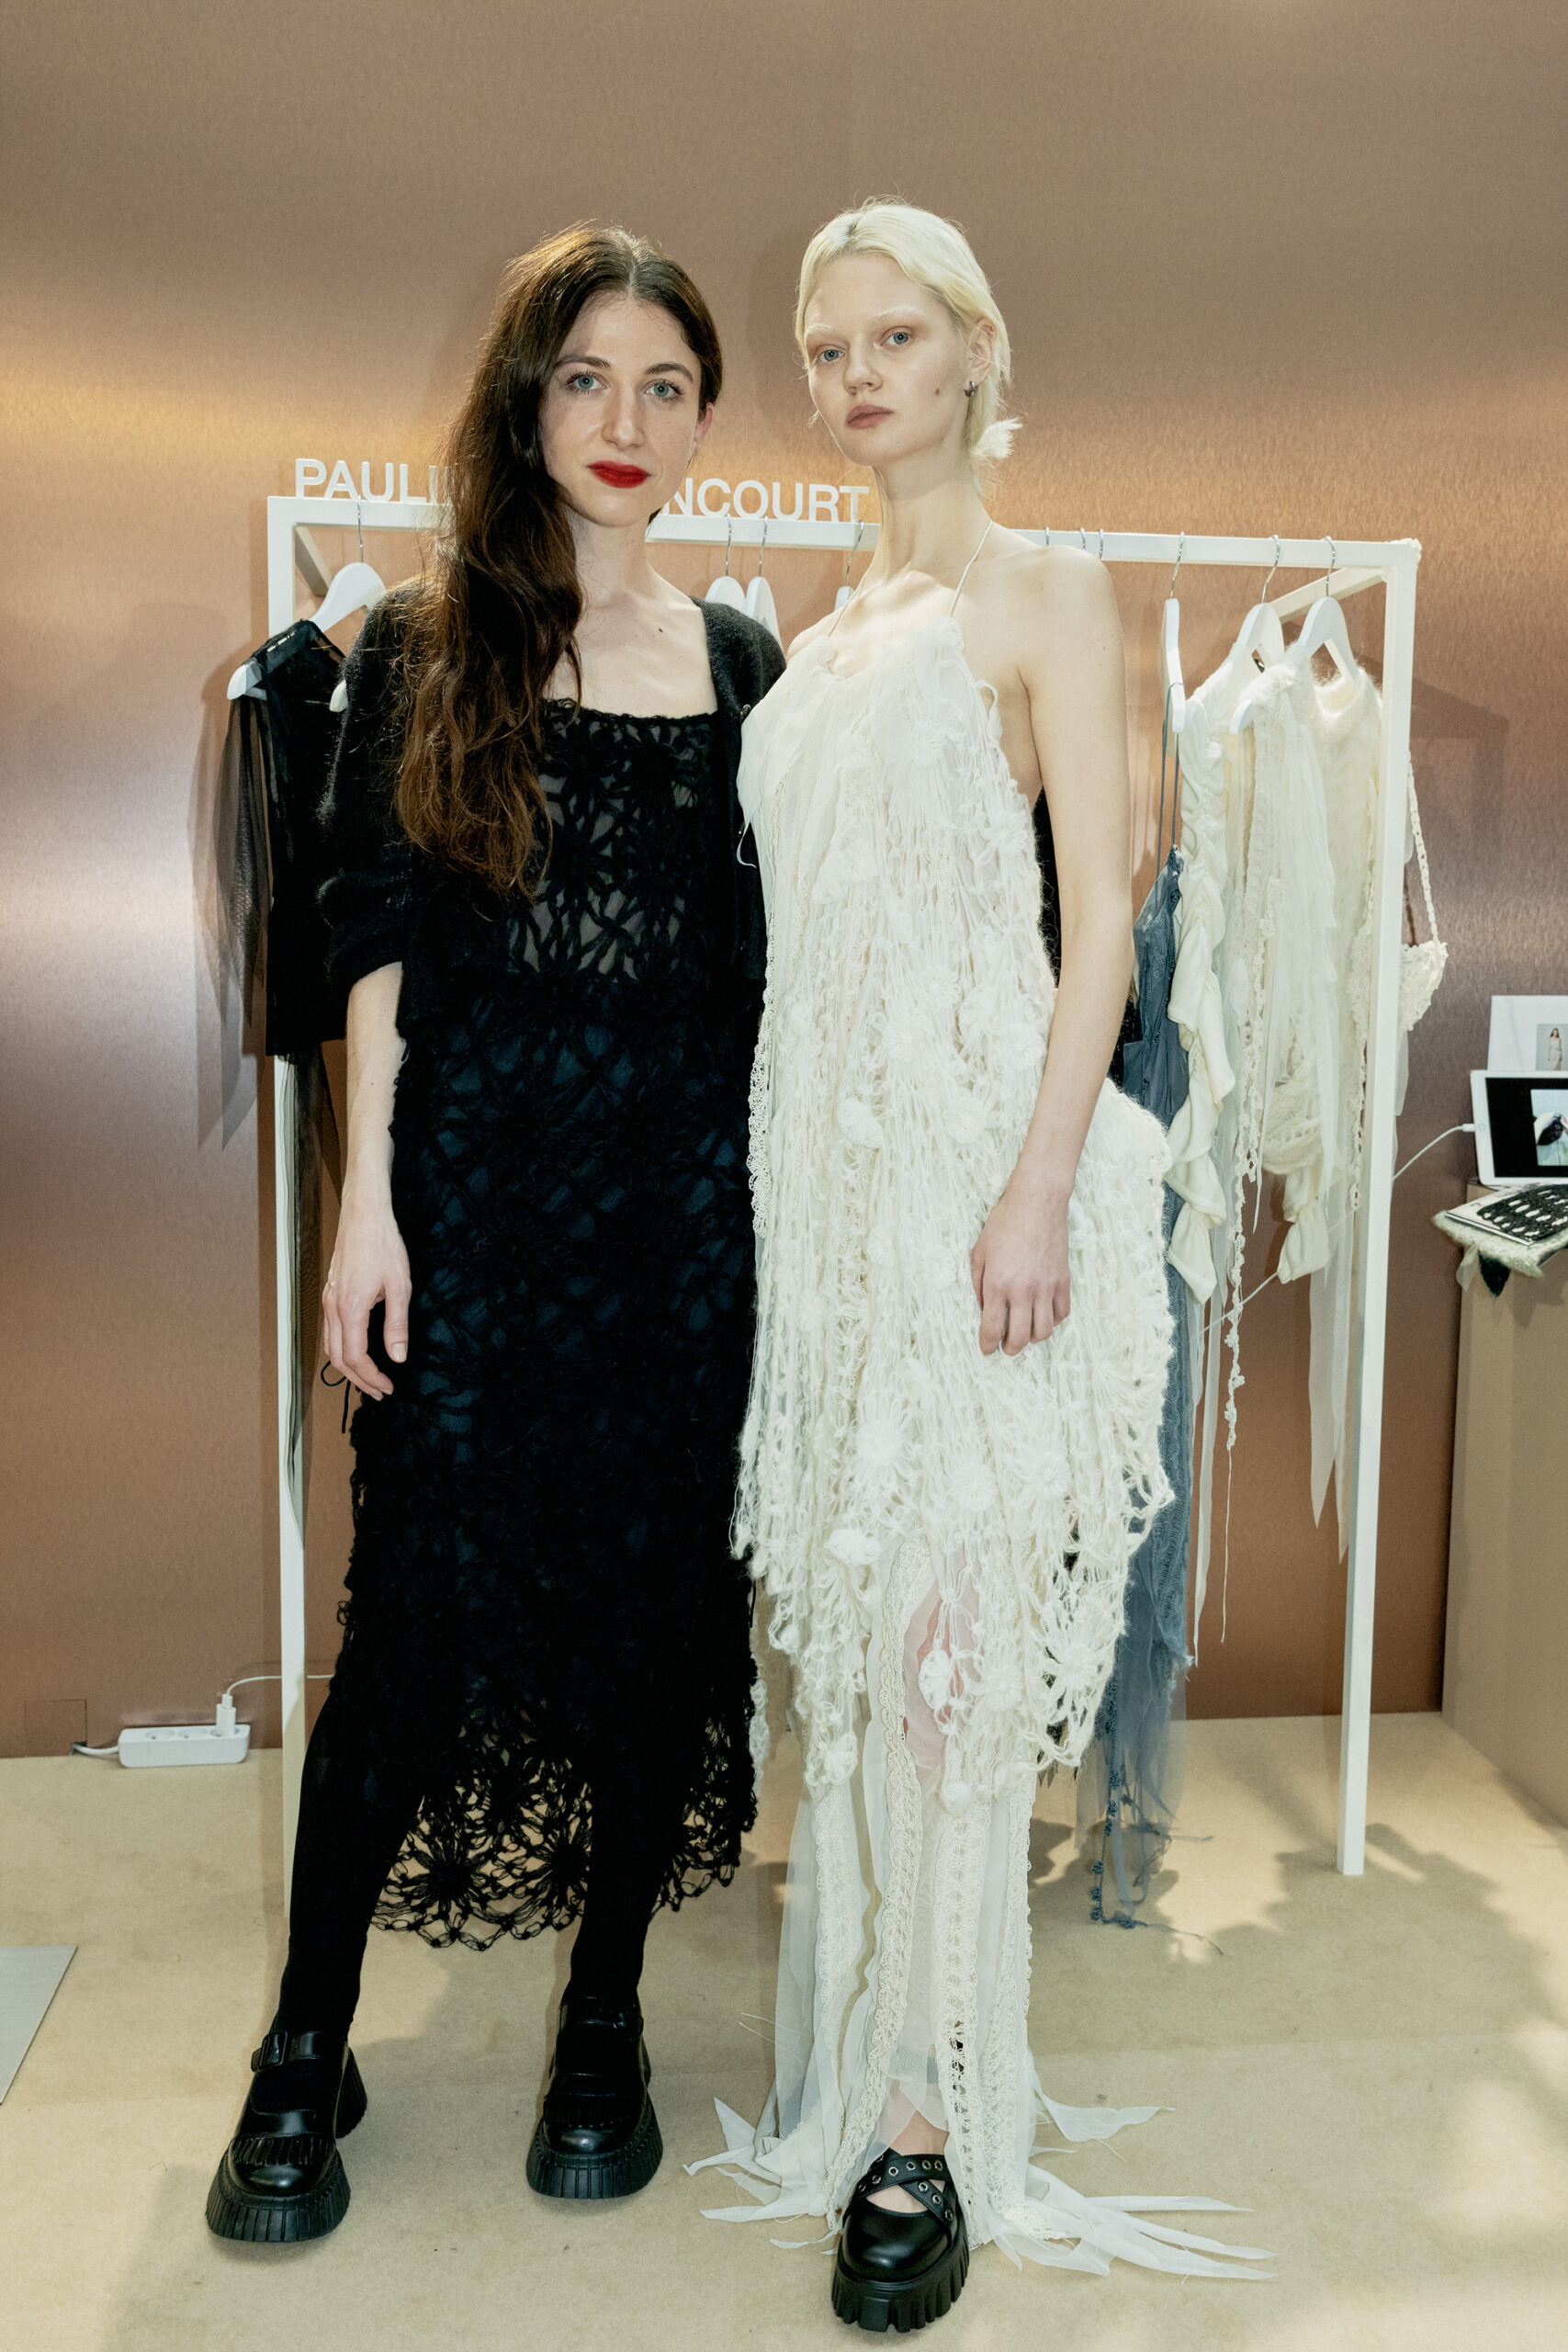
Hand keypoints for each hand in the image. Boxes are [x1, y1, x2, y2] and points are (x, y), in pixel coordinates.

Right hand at [322, 1175, 411, 1399]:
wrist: (364, 1213)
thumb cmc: (383, 1244)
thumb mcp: (400, 1287)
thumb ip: (397, 1325)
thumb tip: (397, 1356)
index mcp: (350, 1309)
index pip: (356, 1358)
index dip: (371, 1378)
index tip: (388, 1388)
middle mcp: (333, 1307)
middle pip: (338, 1358)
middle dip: (359, 1379)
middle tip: (379, 1391)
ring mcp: (328, 1299)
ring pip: (330, 1346)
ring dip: (348, 1367)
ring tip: (369, 1378)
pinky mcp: (330, 1292)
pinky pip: (331, 1331)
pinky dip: (342, 1349)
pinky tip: (358, 1350)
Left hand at [969, 1180, 1069, 1356]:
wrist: (1037, 1203)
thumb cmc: (1003, 1224)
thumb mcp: (979, 1252)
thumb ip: (978, 1284)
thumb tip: (984, 1309)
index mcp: (998, 1284)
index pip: (992, 1328)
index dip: (987, 1345)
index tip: (987, 1350)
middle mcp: (1023, 1291)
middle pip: (1020, 1337)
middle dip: (1010, 1349)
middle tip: (1006, 1348)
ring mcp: (1046, 1287)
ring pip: (1044, 1331)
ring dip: (1033, 1339)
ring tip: (1025, 1334)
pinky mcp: (1063, 1281)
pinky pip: (1061, 1314)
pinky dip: (1052, 1322)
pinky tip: (1043, 1316)